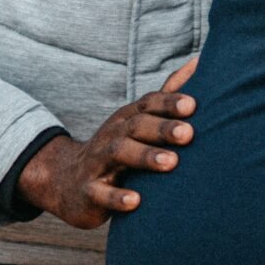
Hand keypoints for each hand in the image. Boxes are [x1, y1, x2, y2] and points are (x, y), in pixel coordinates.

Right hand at [15, 60, 197, 227]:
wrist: (66, 180)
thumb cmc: (116, 148)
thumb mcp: (138, 120)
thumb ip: (167, 95)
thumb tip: (198, 62)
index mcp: (128, 119)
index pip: (148, 105)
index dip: (169, 103)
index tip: (193, 104)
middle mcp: (113, 135)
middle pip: (137, 126)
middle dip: (163, 128)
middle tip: (188, 133)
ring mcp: (98, 162)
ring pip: (120, 154)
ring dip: (145, 157)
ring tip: (171, 162)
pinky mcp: (88, 191)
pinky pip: (101, 193)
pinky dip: (117, 197)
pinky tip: (136, 201)